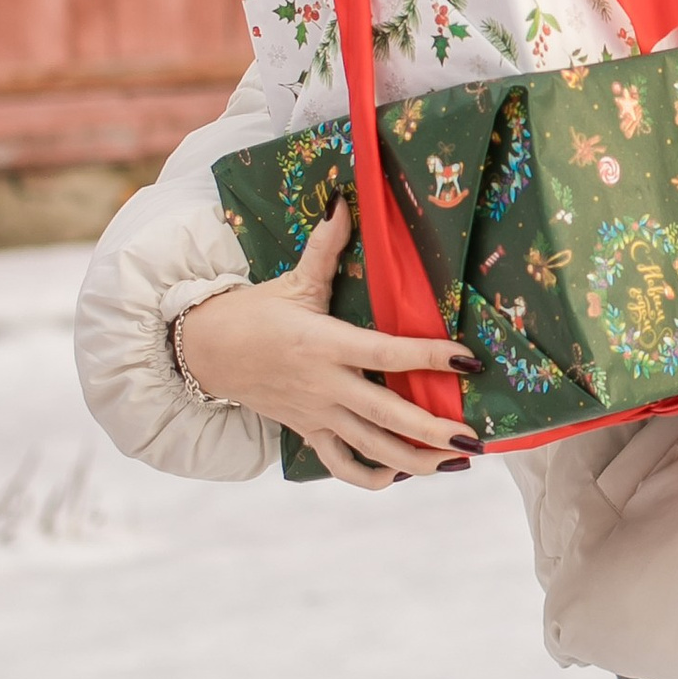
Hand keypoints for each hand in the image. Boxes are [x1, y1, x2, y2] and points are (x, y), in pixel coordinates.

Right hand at [177, 199, 483, 490]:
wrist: (204, 352)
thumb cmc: (253, 313)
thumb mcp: (293, 281)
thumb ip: (325, 247)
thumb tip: (343, 203)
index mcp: (324, 343)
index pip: (386, 352)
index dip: (428, 356)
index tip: (468, 360)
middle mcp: (324, 384)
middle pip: (386, 415)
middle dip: (432, 430)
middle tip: (473, 438)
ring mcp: (316, 413)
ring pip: (371, 447)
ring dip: (415, 460)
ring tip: (455, 461)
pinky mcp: (307, 431)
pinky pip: (340, 465)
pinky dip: (371, 476)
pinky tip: (402, 474)